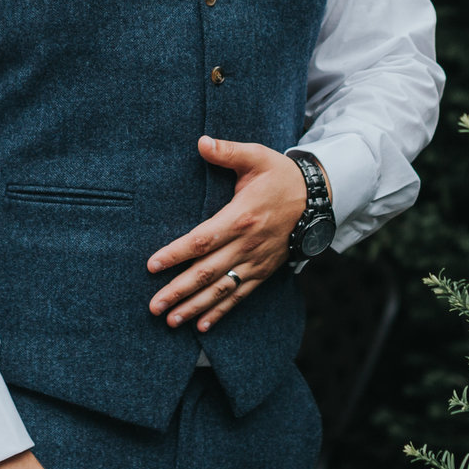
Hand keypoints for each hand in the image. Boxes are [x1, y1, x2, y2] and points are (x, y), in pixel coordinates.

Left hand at [145, 138, 306, 331]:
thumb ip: (228, 151)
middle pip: (207, 272)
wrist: (317, 198)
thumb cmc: (280, 176)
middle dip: (178, 290)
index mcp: (240, 217)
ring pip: (221, 290)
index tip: (152, 265)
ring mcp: (256, 262)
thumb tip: (201, 141)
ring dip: (195, 307)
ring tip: (170, 321)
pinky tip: (202, 327)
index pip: (202, 240)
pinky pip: (239, 296)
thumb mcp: (257, 156)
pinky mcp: (263, 272)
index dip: (176, 254)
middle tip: (153, 306)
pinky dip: (221, 313)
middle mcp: (247, 244)